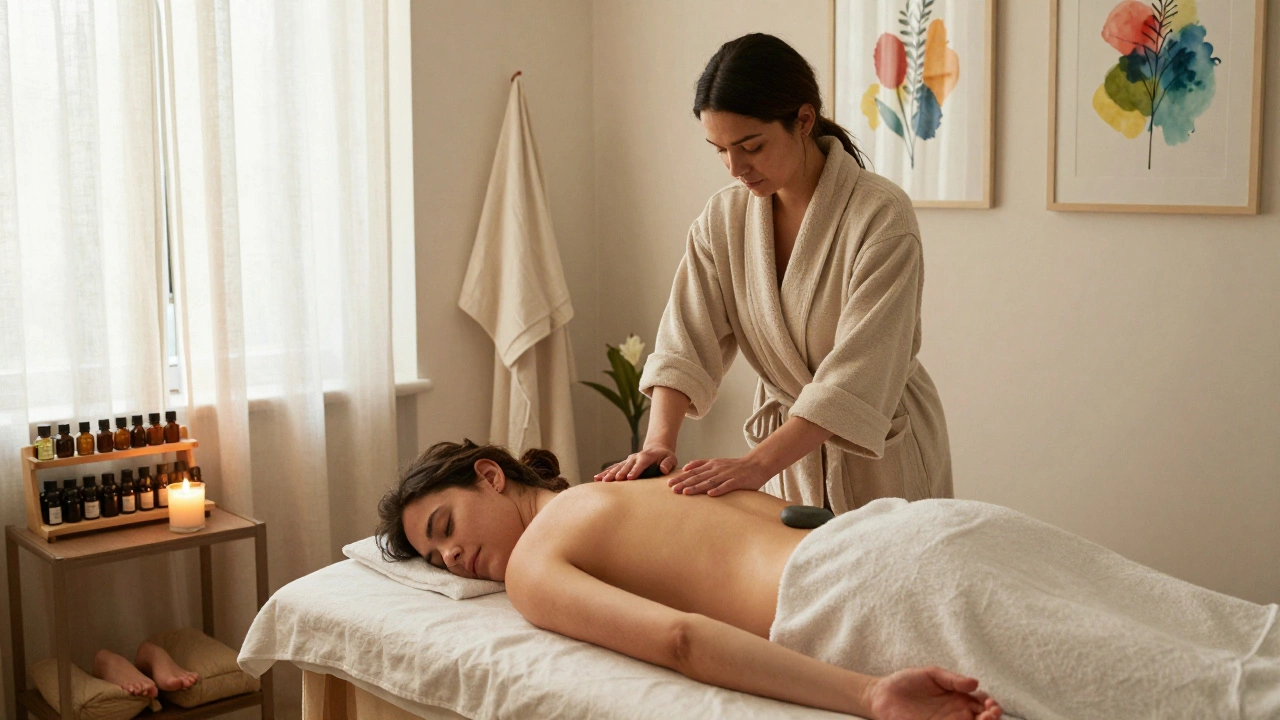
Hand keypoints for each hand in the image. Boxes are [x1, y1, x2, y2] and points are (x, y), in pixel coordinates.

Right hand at [594, 443, 677, 481]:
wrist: (658, 449)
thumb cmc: (666, 457)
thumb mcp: (671, 459)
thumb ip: (668, 463)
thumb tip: (664, 469)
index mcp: (647, 456)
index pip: (640, 463)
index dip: (635, 470)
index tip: (629, 478)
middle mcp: (635, 457)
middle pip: (626, 465)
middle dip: (619, 473)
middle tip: (613, 481)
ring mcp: (628, 460)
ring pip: (617, 467)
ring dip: (609, 473)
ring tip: (601, 480)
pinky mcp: (624, 464)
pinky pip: (614, 468)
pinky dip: (606, 472)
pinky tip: (597, 478)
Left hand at [666, 455, 771, 495]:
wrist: (757, 464)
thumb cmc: (736, 466)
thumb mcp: (717, 462)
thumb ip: (702, 464)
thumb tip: (686, 467)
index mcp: (712, 465)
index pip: (693, 472)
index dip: (681, 478)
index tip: (669, 484)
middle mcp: (717, 469)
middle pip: (698, 477)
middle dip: (684, 483)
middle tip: (672, 489)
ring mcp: (727, 475)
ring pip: (709, 481)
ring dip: (697, 487)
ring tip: (685, 493)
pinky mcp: (737, 481)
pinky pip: (727, 486)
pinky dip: (718, 490)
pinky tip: (710, 494)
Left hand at [865, 667, 1001, 719]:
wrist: (882, 694)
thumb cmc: (907, 682)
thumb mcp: (931, 674)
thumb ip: (952, 679)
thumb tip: (975, 683)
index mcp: (958, 696)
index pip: (983, 702)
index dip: (991, 704)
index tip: (989, 704)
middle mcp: (956, 712)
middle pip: (982, 718)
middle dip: (992, 717)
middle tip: (990, 714)